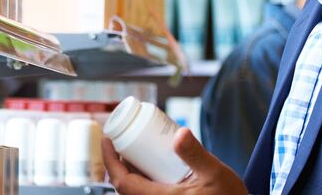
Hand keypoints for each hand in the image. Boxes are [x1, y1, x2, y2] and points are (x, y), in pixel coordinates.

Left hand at [102, 127, 247, 194]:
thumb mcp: (215, 173)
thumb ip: (196, 154)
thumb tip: (179, 133)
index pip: (123, 183)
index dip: (110, 161)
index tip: (106, 140)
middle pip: (126, 185)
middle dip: (120, 162)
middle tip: (122, 140)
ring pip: (137, 189)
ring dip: (132, 170)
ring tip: (136, 149)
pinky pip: (148, 192)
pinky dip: (143, 177)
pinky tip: (152, 165)